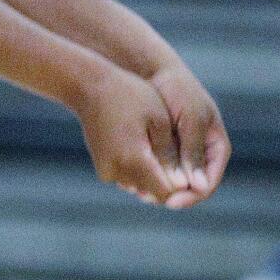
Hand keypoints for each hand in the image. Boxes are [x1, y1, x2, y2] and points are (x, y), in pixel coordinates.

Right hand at [74, 66, 186, 205]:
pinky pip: (129, 178)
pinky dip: (140, 169)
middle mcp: (116, 171)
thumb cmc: (128, 96)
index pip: (166, 192)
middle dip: (169, 180)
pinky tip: (144, 145)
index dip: (183, 187)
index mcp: (133, 159)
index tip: (190, 169)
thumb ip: (171, 156)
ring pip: (141, 186)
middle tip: (176, 152)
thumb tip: (183, 186)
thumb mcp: (159, 120)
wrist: (89, 86)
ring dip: (154, 174)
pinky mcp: (102, 167)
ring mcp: (106, 170)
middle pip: (153, 192)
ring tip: (160, 145)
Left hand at [150, 61, 230, 208]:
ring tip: (137, 192)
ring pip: (172, 180)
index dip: (191, 197)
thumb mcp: (191, 120)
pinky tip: (131, 179)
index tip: (170, 201)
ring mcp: (181, 151)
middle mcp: (200, 153)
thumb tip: (198, 187)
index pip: (208, 183)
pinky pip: (158, 168)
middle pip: (189, 186)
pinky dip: (147, 174)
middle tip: (148, 198)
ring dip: (157, 188)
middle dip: (170, 195)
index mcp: (216, 148)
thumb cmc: (178, 90)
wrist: (154, 70)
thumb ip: (193, 151)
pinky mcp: (163, 147)